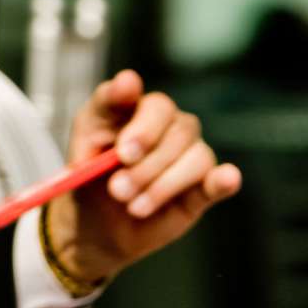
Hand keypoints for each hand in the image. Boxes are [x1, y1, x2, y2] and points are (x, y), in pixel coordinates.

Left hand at [43, 70, 242, 286]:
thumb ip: (101, 109)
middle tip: (117, 190)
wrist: (96, 228)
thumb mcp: (82, 142)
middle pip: (177, 131)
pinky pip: (219, 179)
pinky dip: (223, 180)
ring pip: (197, 157)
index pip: (153, 106)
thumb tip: (129, 80)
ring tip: (134, 207)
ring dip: (164, 185)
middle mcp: (170, 126)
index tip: (123, 151)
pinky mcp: (203, 188)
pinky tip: (225, 180)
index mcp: (140, 110)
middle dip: (146, 165)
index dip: (143, 127)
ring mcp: (189, 155)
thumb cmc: (88, 178)